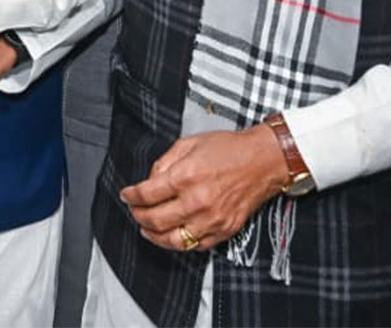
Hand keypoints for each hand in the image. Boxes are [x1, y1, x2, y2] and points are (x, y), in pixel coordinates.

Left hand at [121, 126, 286, 251]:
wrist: (263, 161)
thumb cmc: (229, 149)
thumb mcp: (188, 143)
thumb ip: (165, 162)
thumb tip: (150, 180)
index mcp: (185, 177)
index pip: (146, 194)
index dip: (131, 196)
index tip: (126, 195)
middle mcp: (197, 201)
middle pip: (155, 220)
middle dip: (138, 216)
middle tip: (134, 211)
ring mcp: (211, 219)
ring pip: (173, 240)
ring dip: (154, 236)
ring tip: (146, 229)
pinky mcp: (224, 230)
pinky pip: (196, 246)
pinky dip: (180, 243)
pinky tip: (172, 235)